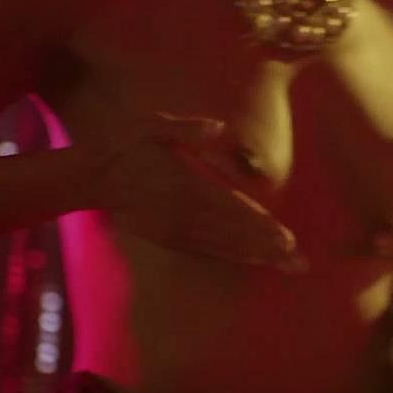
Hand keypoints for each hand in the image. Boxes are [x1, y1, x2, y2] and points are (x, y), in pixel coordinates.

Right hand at [80, 112, 307, 272]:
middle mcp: (182, 213)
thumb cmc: (127, 145)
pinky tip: (254, 261)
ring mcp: (175, 230)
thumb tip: (219, 127)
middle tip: (300, 263)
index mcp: (184, 184)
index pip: (232, 208)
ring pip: (223, 247)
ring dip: (256, 257)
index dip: (261, 225)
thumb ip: (187, 128)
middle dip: (268, 249)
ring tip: (286, 267)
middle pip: (234, 234)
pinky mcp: (168, 238)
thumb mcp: (153, 126)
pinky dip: (232, 257)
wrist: (91, 178)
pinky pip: (206, 251)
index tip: (287, 238)